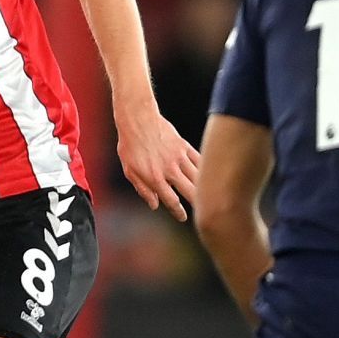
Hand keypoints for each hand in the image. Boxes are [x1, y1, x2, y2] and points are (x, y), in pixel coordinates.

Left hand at [115, 101, 200, 221]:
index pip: (172, 201)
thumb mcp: (130, 170)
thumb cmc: (130, 146)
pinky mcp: (184, 147)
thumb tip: (154, 205)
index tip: (183, 217)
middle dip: (198, 204)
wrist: (138, 120)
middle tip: (203, 211)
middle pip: (191, 192)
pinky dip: (204, 170)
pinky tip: (208, 176)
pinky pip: (199, 161)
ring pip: (198, 177)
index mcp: (155, 178)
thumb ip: (143, 189)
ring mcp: (179, 158)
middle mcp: (170, 170)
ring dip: (204, 189)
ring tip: (208, 197)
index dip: (178, 212)